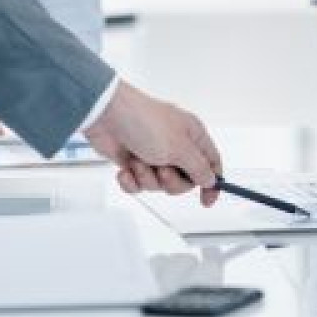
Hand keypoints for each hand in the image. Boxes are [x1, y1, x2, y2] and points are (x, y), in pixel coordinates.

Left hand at [84, 81, 222, 205]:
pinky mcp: (134, 161)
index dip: (212, 183)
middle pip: (185, 180)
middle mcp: (176, 145)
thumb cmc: (144, 123)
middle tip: (162, 171)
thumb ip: (199, 168)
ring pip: (160, 184)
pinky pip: (139, 184)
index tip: (206, 201)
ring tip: (138, 163)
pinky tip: (125, 170)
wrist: (105, 116)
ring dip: (147, 178)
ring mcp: (154, 154)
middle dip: (171, 182)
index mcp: (192, 136)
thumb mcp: (179, 148)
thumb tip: (211, 180)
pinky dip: (131, 181)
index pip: (212, 163)